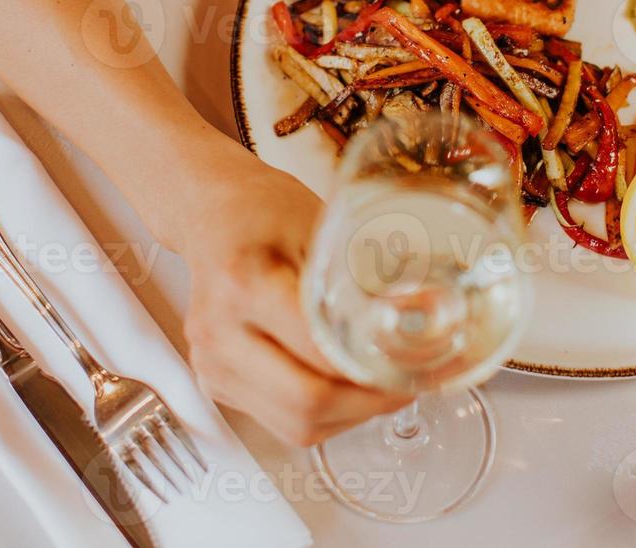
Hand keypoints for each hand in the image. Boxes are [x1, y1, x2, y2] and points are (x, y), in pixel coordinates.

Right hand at [170, 158, 409, 445]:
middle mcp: (220, 331)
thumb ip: (360, 273)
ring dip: (348, 417)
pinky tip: (347, 390)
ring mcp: (211, 363)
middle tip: (407, 384)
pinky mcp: (215, 382)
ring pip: (294, 426)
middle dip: (369, 403)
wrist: (210, 212)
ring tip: (382, 389)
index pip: (318, 351)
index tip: (413, 364)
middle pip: (306, 402)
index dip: (373, 370)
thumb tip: (425, 313)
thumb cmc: (264, 209)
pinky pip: (279, 422)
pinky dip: (323, 417)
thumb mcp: (320, 223)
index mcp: (245, 283)